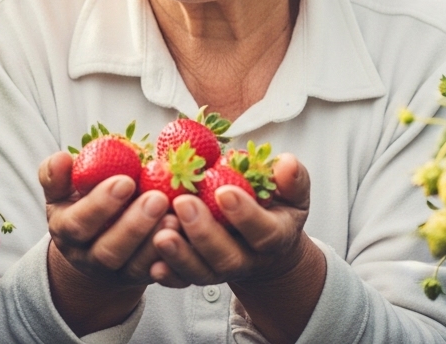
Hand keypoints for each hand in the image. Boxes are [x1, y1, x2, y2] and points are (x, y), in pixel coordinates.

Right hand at [39, 151, 179, 333]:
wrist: (93, 241)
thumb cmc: (80, 202)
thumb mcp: (62, 190)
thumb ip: (57, 175)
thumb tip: (61, 159)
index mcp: (66, 232)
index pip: (79, 223)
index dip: (101, 205)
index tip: (125, 181)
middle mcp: (88, 257)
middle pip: (108, 250)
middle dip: (133, 226)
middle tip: (157, 198)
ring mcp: (116, 272)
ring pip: (135, 266)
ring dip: (155, 242)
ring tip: (175, 217)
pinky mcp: (142, 278)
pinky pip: (158, 274)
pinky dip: (174, 258)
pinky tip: (186, 235)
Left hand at [149, 154, 318, 288]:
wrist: (264, 246)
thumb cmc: (275, 207)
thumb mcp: (292, 192)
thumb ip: (292, 179)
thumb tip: (287, 163)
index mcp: (276, 238)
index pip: (264, 231)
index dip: (245, 214)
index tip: (223, 190)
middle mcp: (249, 260)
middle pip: (228, 257)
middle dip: (204, 232)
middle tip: (183, 203)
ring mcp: (222, 272)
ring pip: (202, 272)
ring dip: (180, 255)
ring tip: (160, 231)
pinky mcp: (199, 276)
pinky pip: (183, 281)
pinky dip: (168, 274)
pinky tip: (152, 262)